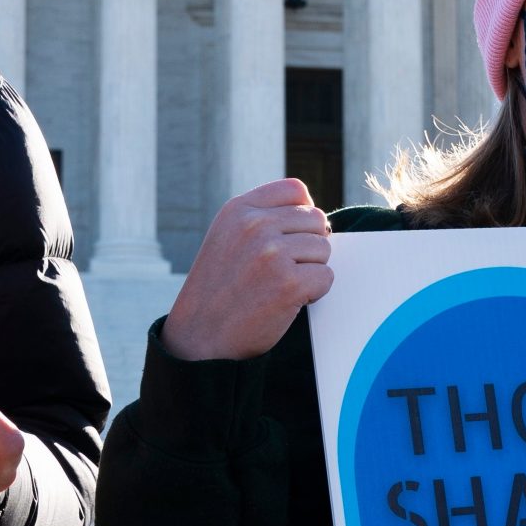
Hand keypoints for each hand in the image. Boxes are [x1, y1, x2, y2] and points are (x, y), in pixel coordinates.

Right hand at [162, 179, 332, 361]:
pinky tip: (287, 301)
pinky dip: (314, 293)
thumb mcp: (227, 237)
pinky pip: (326, 277)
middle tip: (282, 270)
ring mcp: (271, 253)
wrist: (199, 336)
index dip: (302, 214)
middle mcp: (255, 225)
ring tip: (280, 286)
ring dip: (310, 270)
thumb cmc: (218, 290)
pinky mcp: (288, 283)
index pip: (295, 190)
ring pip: (324, 248)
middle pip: (316, 220)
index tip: (290, 238)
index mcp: (238, 210)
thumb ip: (262, 218)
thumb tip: (316, 217)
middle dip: (308, 246)